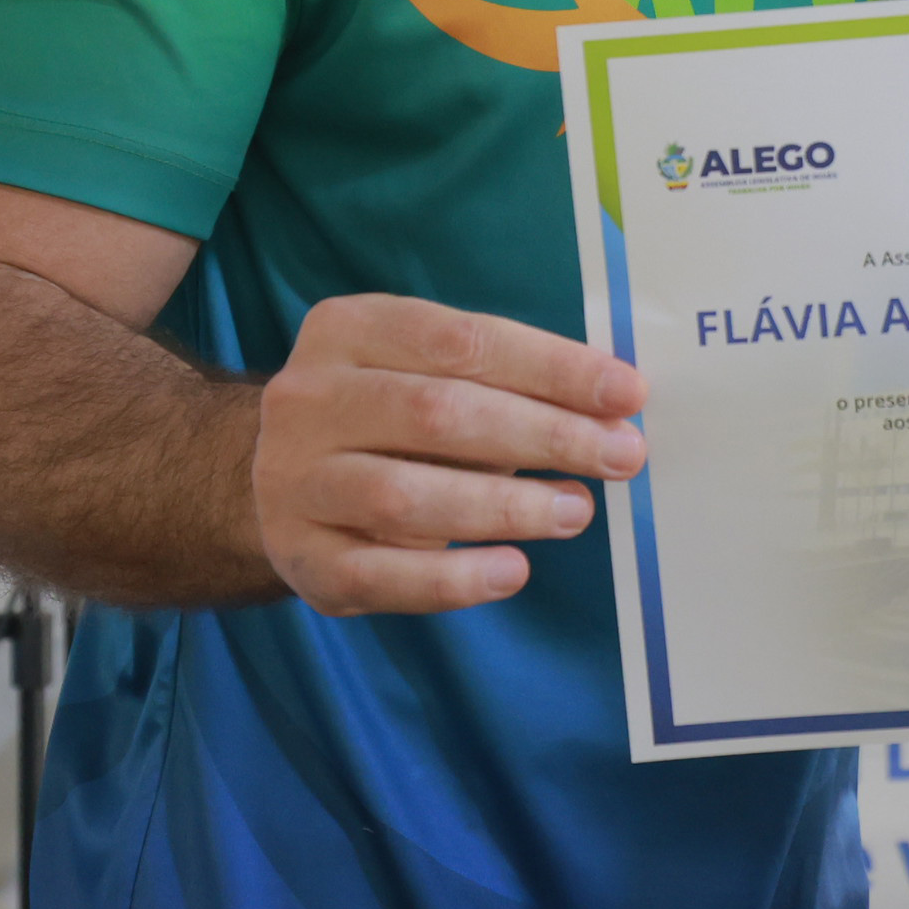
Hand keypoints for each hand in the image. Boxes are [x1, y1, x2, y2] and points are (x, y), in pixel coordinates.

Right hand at [251, 294, 647, 614]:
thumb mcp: (431, 377)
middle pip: (437, 412)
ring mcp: (294, 481)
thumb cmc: (387, 421)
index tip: (627, 393)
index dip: (551, 367)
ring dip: (505, 507)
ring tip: (575, 511)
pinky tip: (513, 570)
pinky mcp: (300, 557)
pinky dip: (454, 578)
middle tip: (621, 456)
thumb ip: (507, 385)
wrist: (281, 483)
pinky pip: (380, 574)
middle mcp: (308, 399)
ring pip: (404, 496)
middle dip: (544, 434)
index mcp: (348, 330)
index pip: (462, 340)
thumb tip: (613, 409)